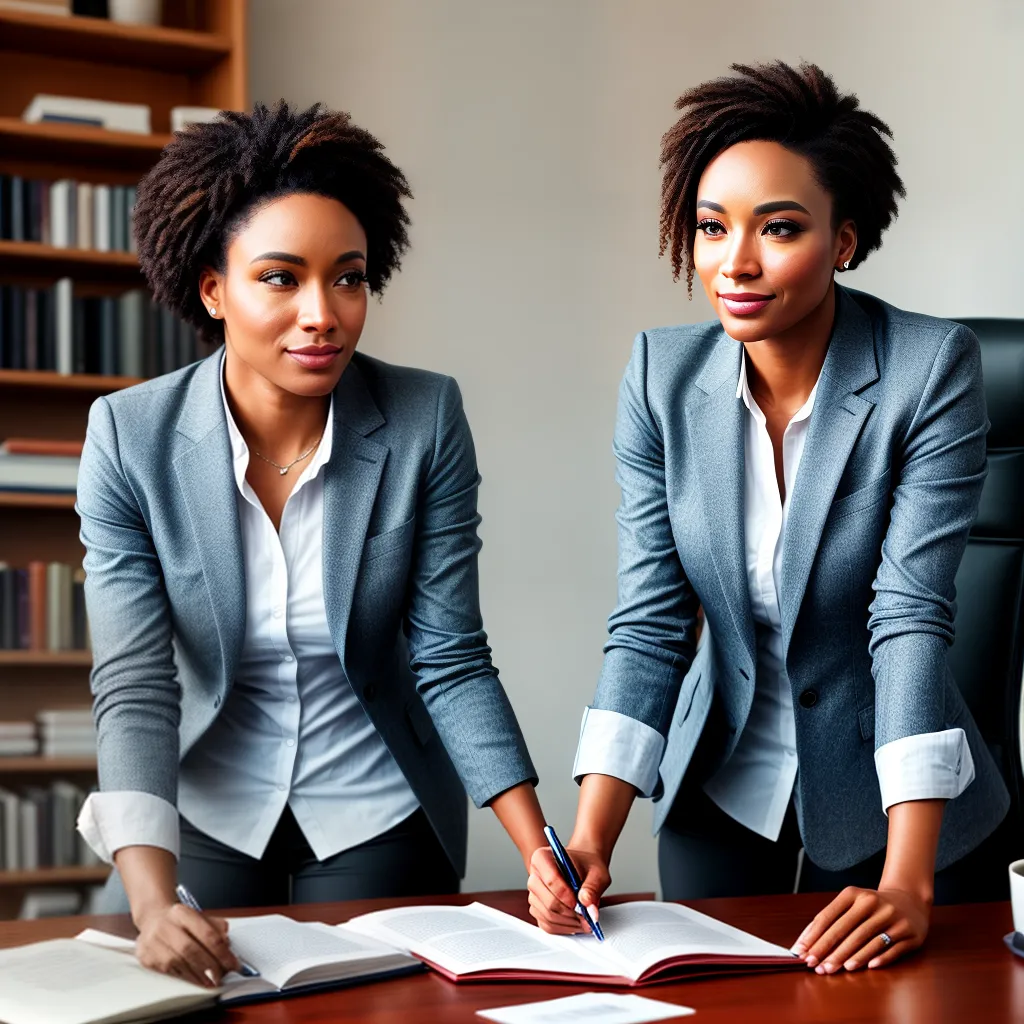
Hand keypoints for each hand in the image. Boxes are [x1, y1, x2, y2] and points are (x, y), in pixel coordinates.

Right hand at [134, 901, 240, 987]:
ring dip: (197, 975)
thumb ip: (215, 928)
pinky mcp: (146, 957)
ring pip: (178, 963)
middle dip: (209, 965)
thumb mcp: (199, 917)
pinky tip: (194, 980)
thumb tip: (227, 944)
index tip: (232, 962)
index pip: (206, 933)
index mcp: (182, 913)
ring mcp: (153, 942)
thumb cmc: (179, 920)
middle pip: (191, 949)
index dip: (221, 951)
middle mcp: (165, 926)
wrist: (152, 918)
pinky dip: (184, 977)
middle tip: (221, 975)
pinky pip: (168, 971)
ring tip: (210, 981)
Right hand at [527, 844, 608, 935]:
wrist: (584, 870)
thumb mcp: (596, 872)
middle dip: (569, 913)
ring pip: (547, 916)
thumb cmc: (587, 867)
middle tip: (586, 916)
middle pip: (548, 902)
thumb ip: (593, 887)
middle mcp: (534, 876)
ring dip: (568, 922)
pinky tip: (576, 923)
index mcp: (542, 858)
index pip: (550, 880)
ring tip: (584, 920)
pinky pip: (547, 925)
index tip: (579, 902)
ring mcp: (534, 895)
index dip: (566, 895)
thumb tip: (587, 903)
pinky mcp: (537, 910)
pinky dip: (563, 928)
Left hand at [792, 886, 930, 972]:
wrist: (909, 900)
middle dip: (828, 949)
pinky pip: (892, 948)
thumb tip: (807, 940)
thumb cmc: (871, 906)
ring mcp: (893, 918)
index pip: (829, 915)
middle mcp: (873, 903)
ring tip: (835, 968)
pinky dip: (879, 958)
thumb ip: (831, 918)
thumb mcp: (852, 903)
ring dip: (850, 956)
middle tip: (814, 964)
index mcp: (854, 894)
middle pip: (846, 929)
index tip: (801, 951)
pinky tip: (868, 967)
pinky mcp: (909, 933)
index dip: (814, 935)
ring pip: (868, 940)